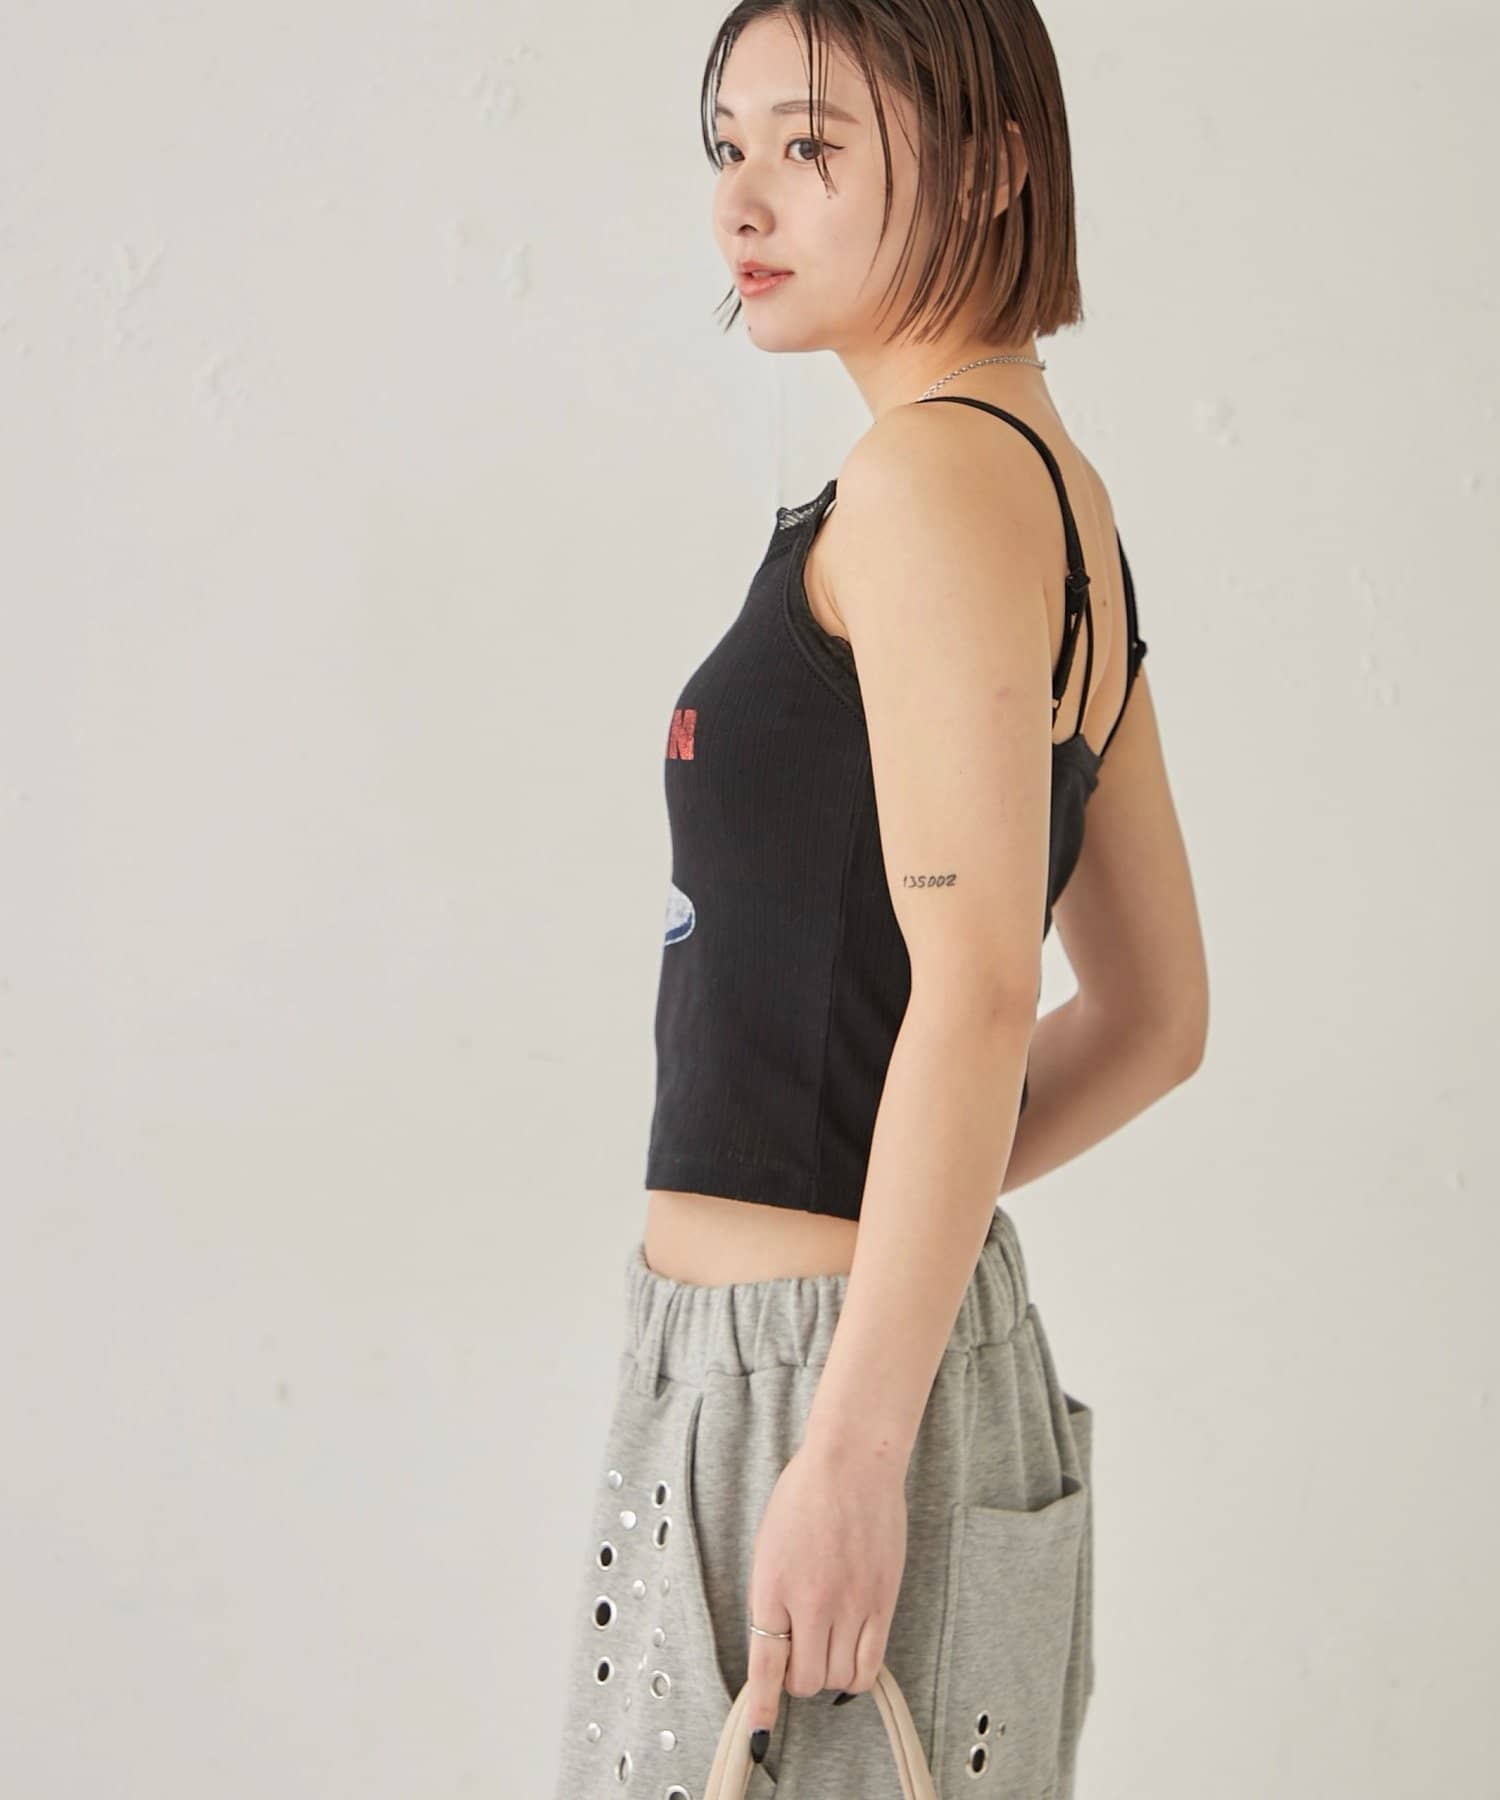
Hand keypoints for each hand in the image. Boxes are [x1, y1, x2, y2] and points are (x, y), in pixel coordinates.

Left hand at [741, 1437, 908, 1753]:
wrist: (852, 1463)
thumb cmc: (804, 1496)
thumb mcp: (769, 1546)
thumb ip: (771, 1599)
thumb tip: (778, 1645)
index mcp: (774, 1587)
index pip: (767, 1665)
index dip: (764, 1706)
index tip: (762, 1733)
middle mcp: (813, 1603)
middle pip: (806, 1680)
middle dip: (798, 1681)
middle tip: (799, 1659)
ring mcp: (852, 1605)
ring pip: (839, 1678)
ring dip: (828, 1674)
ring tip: (826, 1648)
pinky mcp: (883, 1602)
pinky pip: (871, 1664)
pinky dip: (857, 1675)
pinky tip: (851, 1657)